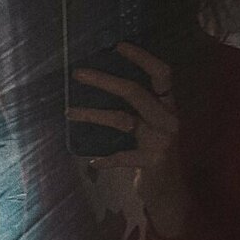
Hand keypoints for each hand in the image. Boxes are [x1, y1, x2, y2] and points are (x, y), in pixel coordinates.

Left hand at [66, 42, 179, 197]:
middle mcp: (169, 119)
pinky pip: (122, 155)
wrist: (171, 193)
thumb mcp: (151, 128)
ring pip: (122, 120)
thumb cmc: (155, 155)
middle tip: (78, 73)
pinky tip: (93, 161)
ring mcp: (162, 140)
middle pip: (134, 91)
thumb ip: (135, 110)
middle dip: (104, 80)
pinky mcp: (153, 161)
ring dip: (91, 114)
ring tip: (69, 112)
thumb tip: (100, 86)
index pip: (162, 74)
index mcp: (169, 106)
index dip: (142, 58)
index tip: (118, 46)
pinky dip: (106, 159)